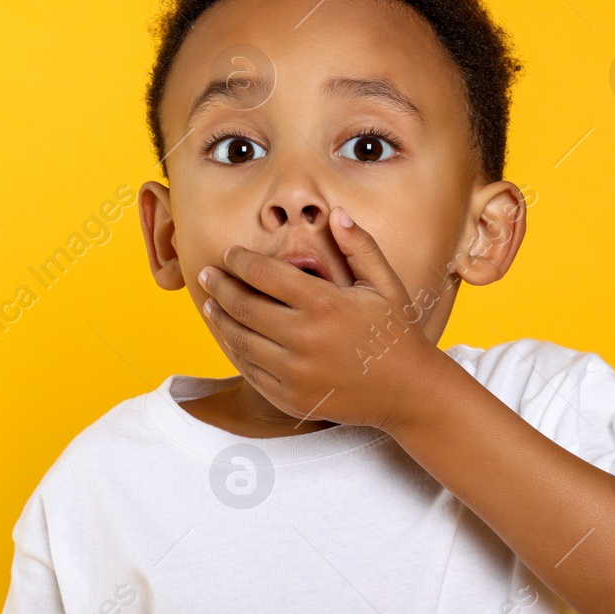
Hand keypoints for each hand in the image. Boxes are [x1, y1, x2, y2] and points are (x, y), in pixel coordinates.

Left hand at [196, 207, 448, 431]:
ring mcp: (296, 373)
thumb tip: (336, 214)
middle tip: (206, 275)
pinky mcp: (291, 399)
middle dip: (219, 286)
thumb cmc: (397, 333)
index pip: (266, 274)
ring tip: (210, 304)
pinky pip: (251, 372)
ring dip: (220, 319)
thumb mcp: (386, 284)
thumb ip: (361, 247)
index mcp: (326, 305)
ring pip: (241, 341)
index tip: (230, 254)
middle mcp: (306, 339)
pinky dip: (236, 351)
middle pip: (244, 306)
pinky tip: (231, 337)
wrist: (408, 392)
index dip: (241, 261)